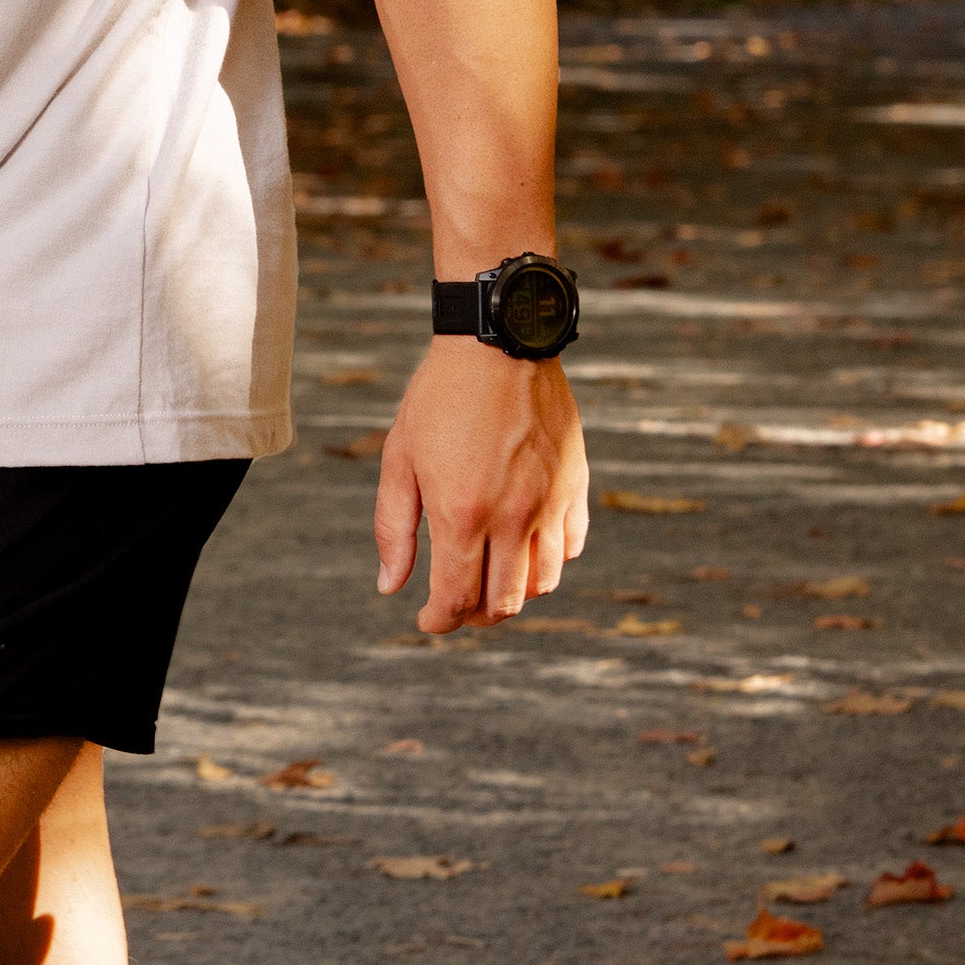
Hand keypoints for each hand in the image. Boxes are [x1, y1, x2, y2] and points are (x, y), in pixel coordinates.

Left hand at [374, 342, 586, 632]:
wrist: (498, 342)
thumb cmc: (438, 398)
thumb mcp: (400, 459)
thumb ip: (393, 528)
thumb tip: (390, 587)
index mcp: (462, 513)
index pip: (457, 599)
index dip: (439, 621)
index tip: (427, 621)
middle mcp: (512, 516)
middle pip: (503, 603)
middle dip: (475, 616)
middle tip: (456, 605)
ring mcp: (550, 503)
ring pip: (543, 584)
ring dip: (515, 594)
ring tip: (491, 580)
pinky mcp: (575, 486)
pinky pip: (569, 548)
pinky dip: (549, 562)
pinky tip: (525, 548)